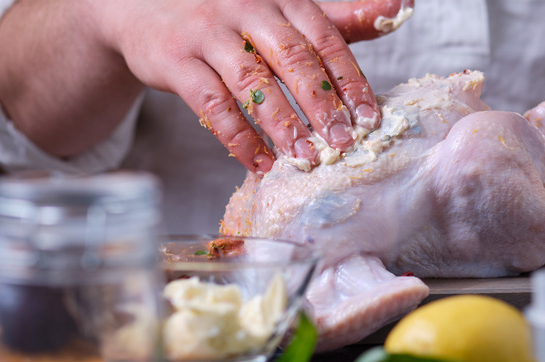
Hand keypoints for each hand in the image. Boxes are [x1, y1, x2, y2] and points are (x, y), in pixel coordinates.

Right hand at [90, 0, 410, 170]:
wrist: (144, 5)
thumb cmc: (228, 14)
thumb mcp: (282, 10)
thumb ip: (339, 18)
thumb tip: (400, 8)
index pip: (325, 38)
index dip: (350, 79)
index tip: (370, 117)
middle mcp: (247, 8)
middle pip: (292, 58)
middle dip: (322, 104)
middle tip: (344, 143)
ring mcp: (208, 33)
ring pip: (252, 81)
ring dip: (282, 124)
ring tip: (305, 158)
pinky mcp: (175, 60)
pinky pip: (211, 103)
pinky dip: (237, 137)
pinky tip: (259, 163)